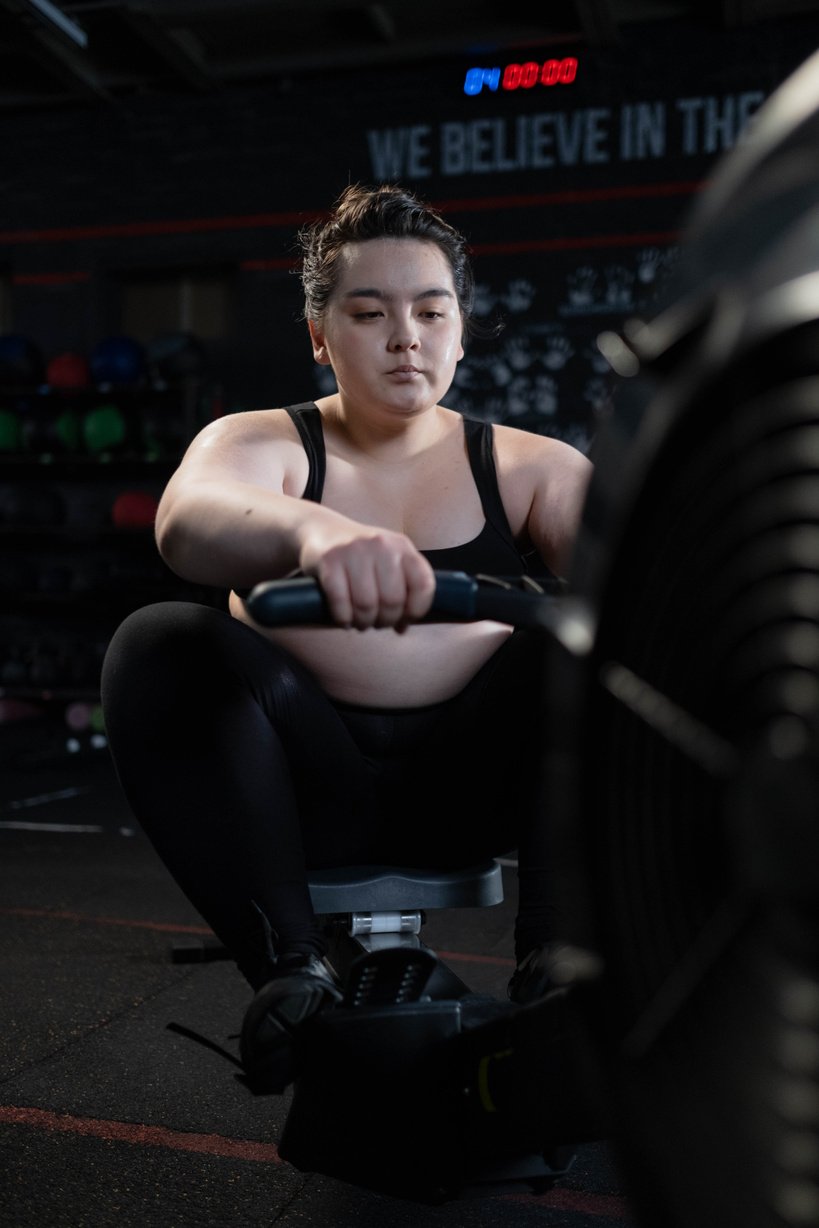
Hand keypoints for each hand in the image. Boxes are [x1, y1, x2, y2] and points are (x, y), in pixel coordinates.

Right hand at [300, 527, 434, 630]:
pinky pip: (340, 601)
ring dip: (363, 622)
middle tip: (376, 623)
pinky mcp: (329, 559)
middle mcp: (381, 545)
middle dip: (385, 621)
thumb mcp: (387, 563)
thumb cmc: (360, 556)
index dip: (416, 611)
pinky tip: (344, 619)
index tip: (403, 619)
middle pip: (392, 600)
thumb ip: (401, 591)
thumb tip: (402, 627)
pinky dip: (343, 618)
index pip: (423, 585)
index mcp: (402, 546)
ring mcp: (354, 550)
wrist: (322, 529)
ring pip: (366, 604)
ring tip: (360, 622)